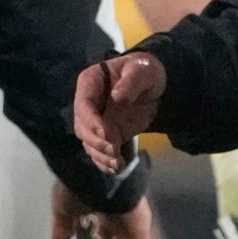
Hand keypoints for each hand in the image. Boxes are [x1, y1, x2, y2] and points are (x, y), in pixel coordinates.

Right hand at [74, 53, 165, 172]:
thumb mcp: (143, 70)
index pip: (84, 104)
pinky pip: (98, 150)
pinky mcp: (105, 134)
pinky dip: (104, 162)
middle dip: (96, 142)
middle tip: (115, 151)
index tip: (106, 134)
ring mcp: (95, 120)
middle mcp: (88, 103)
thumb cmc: (146, 71)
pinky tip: (115, 169)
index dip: (91, 121)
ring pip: (89, 142)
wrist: (155, 85)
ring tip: (117, 164)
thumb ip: (132, 80)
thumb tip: (117, 97)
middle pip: (82, 127)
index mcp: (91, 82)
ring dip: (100, 155)